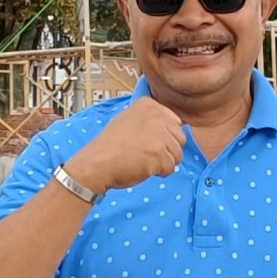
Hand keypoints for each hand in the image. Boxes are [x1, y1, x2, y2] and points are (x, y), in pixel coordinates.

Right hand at [66, 96, 185, 192]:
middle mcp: (156, 116)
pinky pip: (170, 168)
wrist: (96, 163)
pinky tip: (142, 167)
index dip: (163, 137)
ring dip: (162, 162)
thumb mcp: (129, 119)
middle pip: (180, 139)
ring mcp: (158, 135)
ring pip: (177, 155)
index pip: (176, 123)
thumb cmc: (110, 146)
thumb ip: (151, 118)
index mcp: (149, 105)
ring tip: (142, 160)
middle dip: (167, 150)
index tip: (146, 141)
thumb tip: (175, 125)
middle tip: (145, 153)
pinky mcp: (158, 153)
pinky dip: (159, 172)